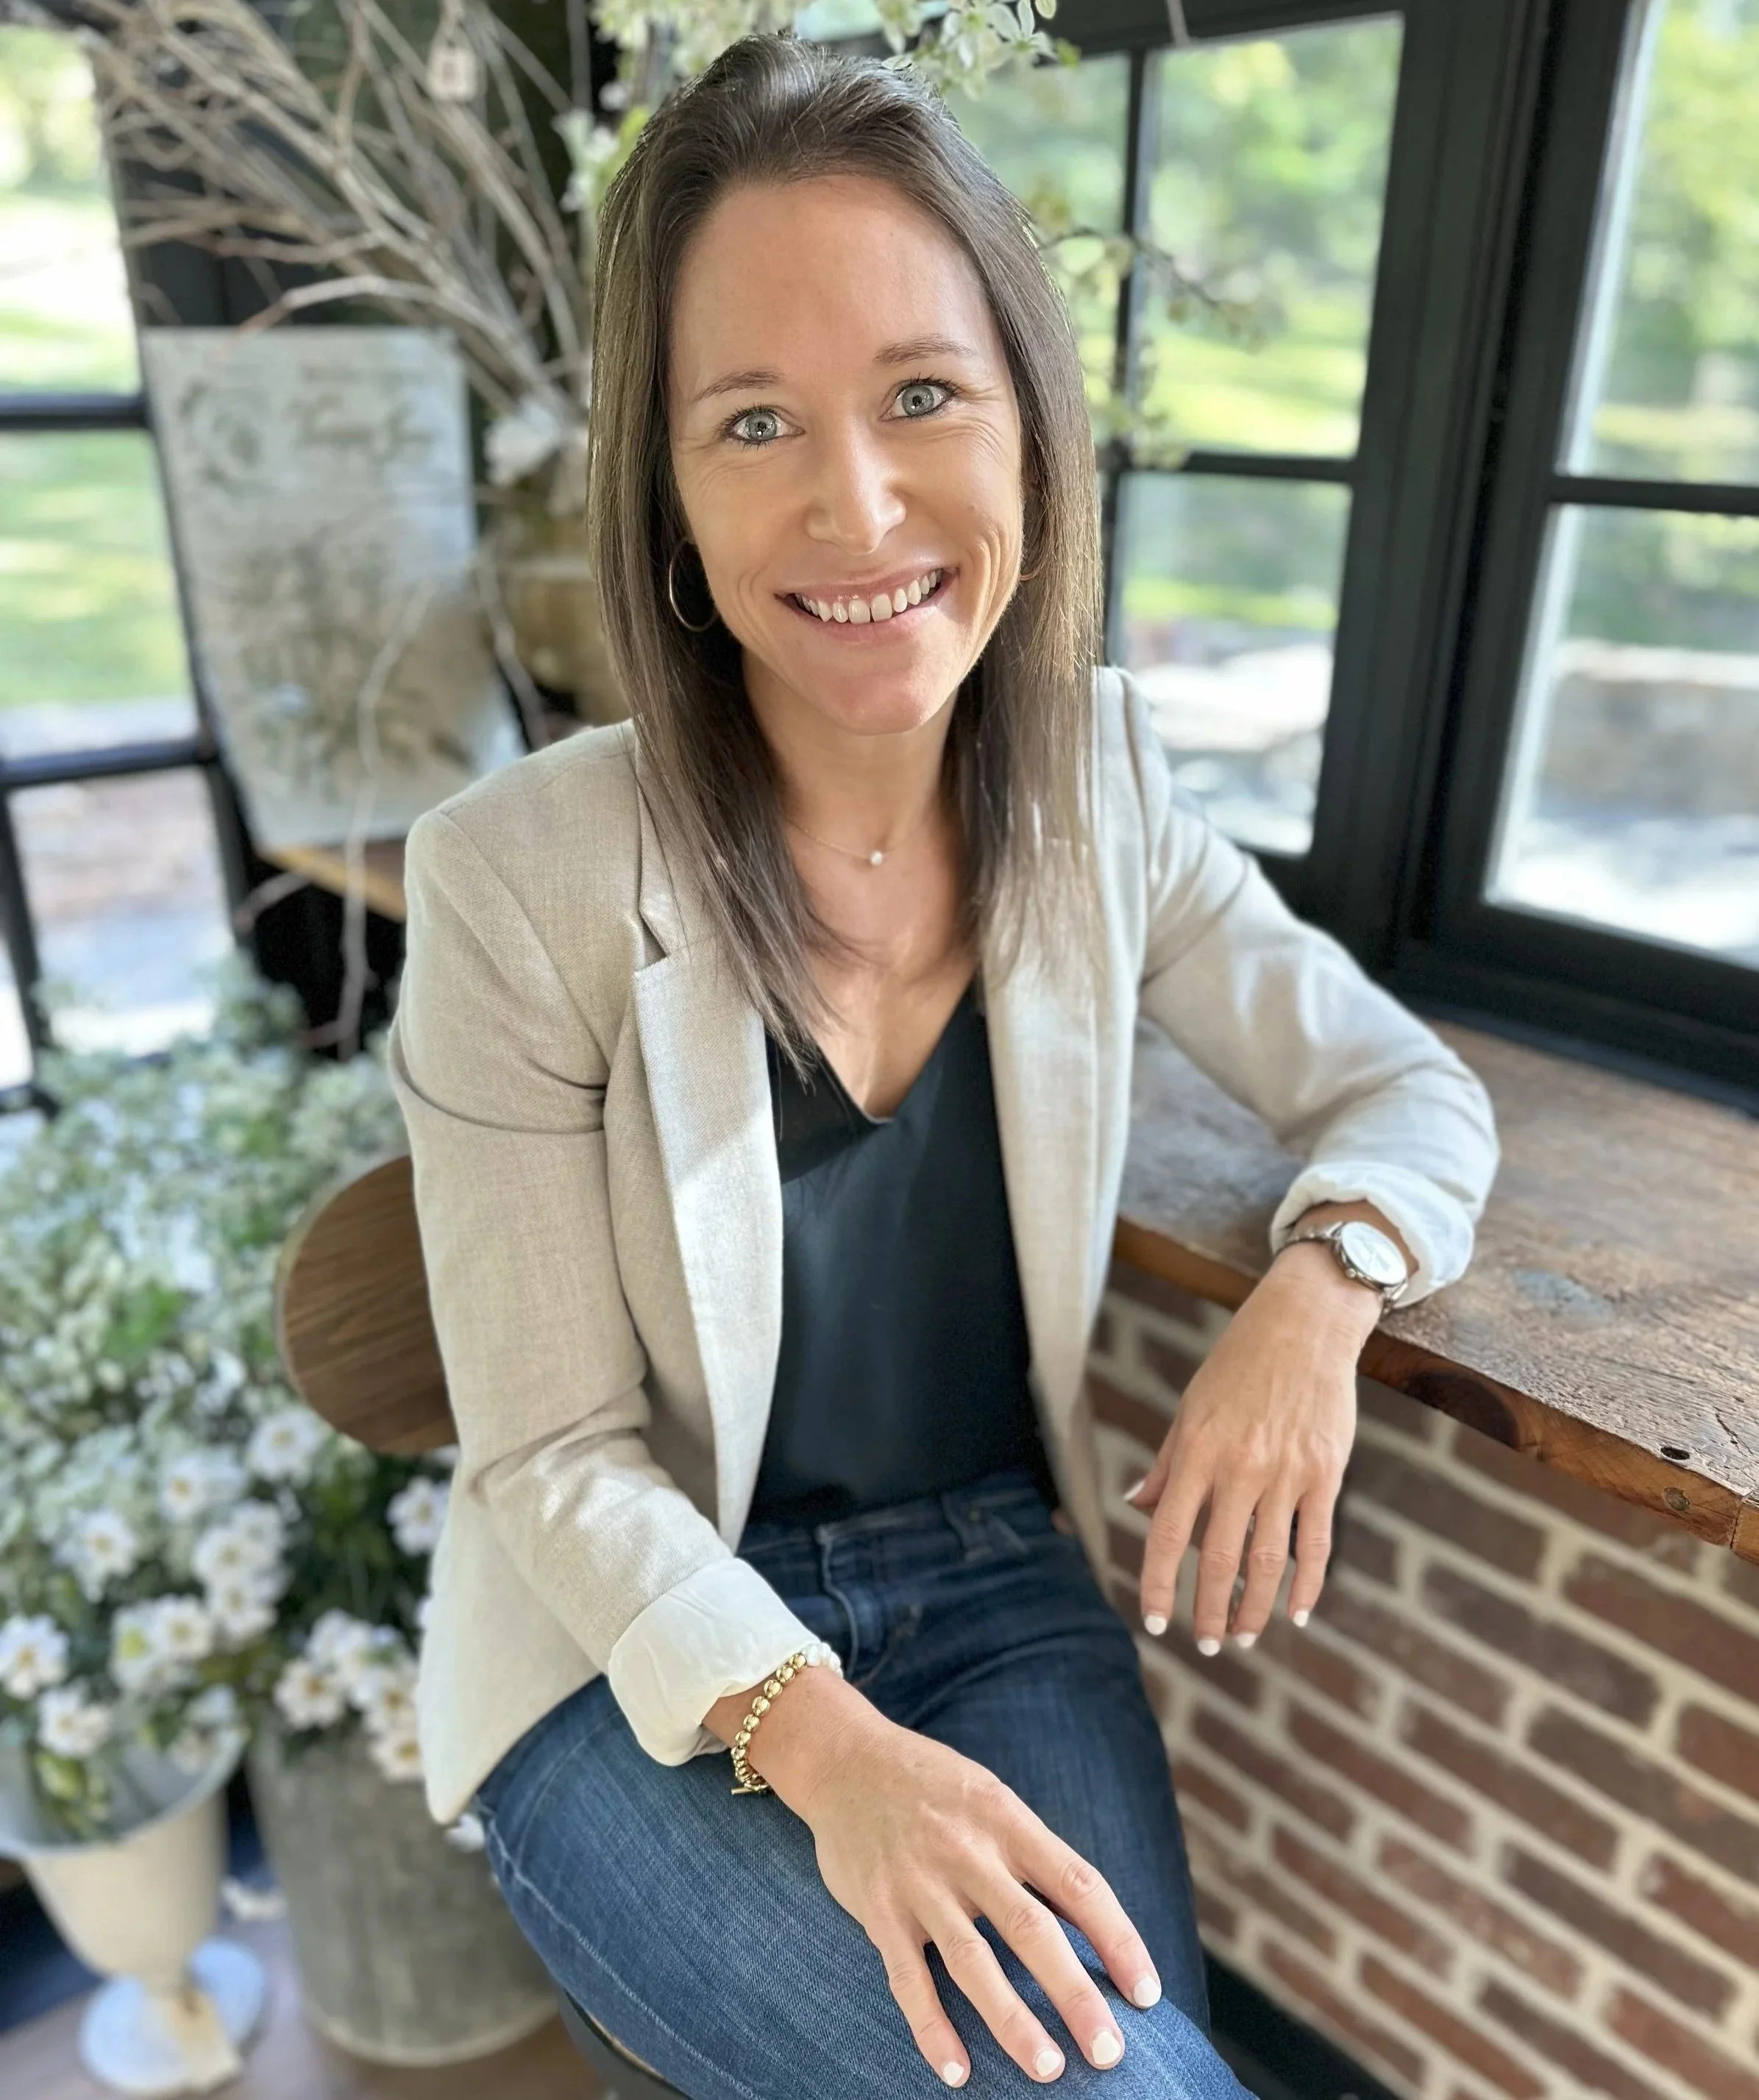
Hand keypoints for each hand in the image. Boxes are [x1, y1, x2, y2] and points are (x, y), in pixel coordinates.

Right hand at [798, 1709, 1161, 2084]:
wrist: (844, 1758)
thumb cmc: (934, 1786)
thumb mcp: (990, 1798)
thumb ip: (1032, 1854)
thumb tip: (1090, 1925)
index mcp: (1006, 1819)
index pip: (1077, 1883)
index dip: (1117, 1939)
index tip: (1147, 1993)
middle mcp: (967, 1850)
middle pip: (1032, 1929)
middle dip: (1075, 1994)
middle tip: (1110, 2052)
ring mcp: (920, 1882)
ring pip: (972, 1961)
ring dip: (1012, 2020)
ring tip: (1048, 2070)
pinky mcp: (878, 1909)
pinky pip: (907, 1978)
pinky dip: (932, 2028)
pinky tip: (957, 2071)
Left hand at [1125, 1239, 1373, 1648]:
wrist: (1305, 1325)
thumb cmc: (1238, 1364)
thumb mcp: (1190, 1406)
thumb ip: (1167, 1463)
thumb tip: (1137, 1506)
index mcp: (1197, 1450)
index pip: (1167, 1533)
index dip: (1158, 1583)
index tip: (1155, 1621)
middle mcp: (1240, 1466)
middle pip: (1218, 1559)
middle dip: (1208, 1611)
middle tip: (1206, 1644)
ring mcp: (1286, 1472)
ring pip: (1268, 1561)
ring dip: (1253, 1609)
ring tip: (1242, 1636)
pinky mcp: (1326, 1473)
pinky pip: (1316, 1543)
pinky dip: (1307, 1583)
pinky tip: (1297, 1611)